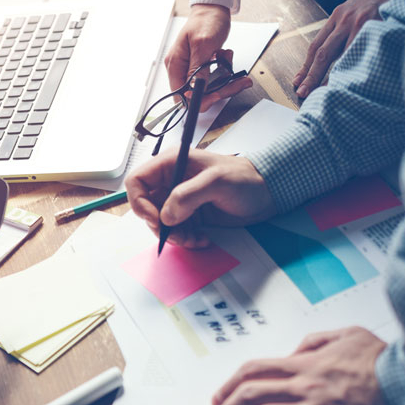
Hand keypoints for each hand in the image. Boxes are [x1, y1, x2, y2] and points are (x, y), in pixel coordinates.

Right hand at [125, 149, 275, 247]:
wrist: (268, 193)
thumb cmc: (245, 178)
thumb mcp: (217, 182)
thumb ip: (188, 196)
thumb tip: (165, 216)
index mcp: (171, 164)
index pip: (137, 181)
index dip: (139, 201)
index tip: (155, 218)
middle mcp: (171, 181)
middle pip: (146, 207)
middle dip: (159, 225)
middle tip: (178, 235)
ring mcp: (179, 199)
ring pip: (160, 223)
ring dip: (174, 236)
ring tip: (194, 239)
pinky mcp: (189, 214)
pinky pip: (175, 231)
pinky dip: (185, 239)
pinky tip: (202, 239)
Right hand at [165, 4, 251, 110]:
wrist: (213, 10)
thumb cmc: (205, 21)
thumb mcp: (203, 44)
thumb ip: (198, 69)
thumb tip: (195, 90)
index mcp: (175, 65)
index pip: (181, 96)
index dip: (198, 100)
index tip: (216, 95)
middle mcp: (181, 69)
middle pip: (197, 94)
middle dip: (219, 89)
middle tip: (235, 82)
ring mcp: (191, 69)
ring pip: (208, 88)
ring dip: (224, 80)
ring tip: (230, 63)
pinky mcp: (201, 67)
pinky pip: (213, 79)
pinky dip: (224, 73)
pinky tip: (227, 60)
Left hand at [293, 0, 401, 97]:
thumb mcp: (354, 12)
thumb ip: (343, 32)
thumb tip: (335, 60)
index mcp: (336, 17)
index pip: (315, 46)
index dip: (305, 67)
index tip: (298, 82)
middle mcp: (343, 20)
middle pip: (322, 52)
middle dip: (311, 75)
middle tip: (302, 92)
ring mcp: (359, 22)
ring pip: (340, 55)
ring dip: (331, 75)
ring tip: (323, 92)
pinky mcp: (375, 23)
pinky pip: (361, 50)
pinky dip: (355, 66)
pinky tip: (351, 79)